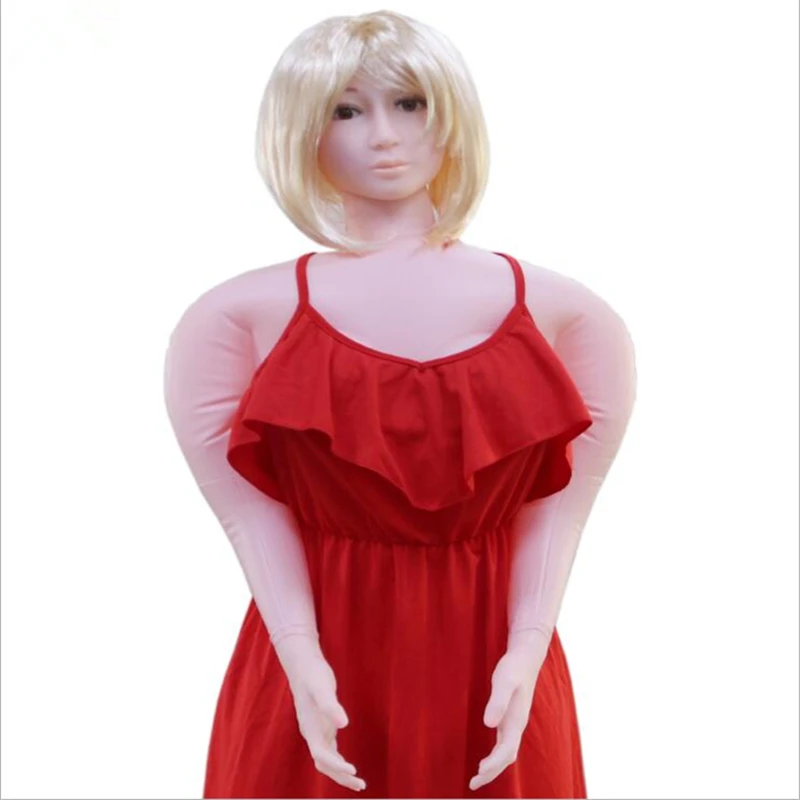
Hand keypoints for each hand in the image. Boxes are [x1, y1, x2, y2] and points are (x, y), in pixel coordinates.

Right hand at [274, 635, 366, 792]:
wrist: (303, 665)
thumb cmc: (313, 675)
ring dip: (340, 772)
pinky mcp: (322, 725)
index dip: (336, 766)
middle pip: (324, 764)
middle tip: (361, 785)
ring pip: (326, 759)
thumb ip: (330, 705)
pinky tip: (348, 765)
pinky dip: (338, 760)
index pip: (321, 756)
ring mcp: (316, 731)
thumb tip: (344, 724)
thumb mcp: (322, 688)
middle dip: (340, 777)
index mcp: (309, 729)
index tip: (353, 771)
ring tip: (358, 782)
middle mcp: (311, 734)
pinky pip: (329, 750)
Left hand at [469, 638, 546, 791]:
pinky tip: (487, 759)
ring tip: (478, 777)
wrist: (525, 657)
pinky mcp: (511, 718)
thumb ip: (498, 701)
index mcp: (517, 721)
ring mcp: (515, 723)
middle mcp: (517, 726)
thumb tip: (489, 724)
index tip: (479, 772)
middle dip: (492, 772)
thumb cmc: (513, 668)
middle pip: (507, 757)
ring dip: (494, 767)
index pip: (506, 750)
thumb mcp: (504, 681)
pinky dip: (496, 756)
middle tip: (473, 784)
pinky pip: (505, 745)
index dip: (493, 764)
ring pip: (506, 753)